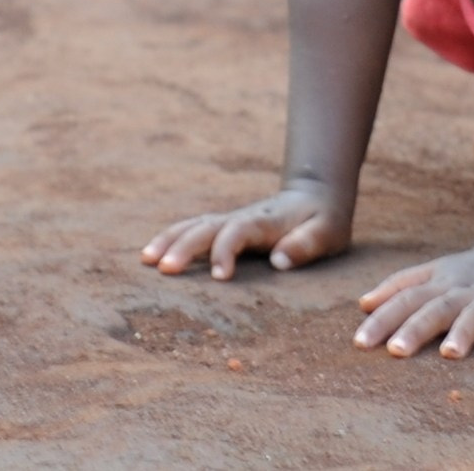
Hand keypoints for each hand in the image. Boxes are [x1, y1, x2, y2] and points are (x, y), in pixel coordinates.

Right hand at [139, 182, 349, 279]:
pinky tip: (151, 255)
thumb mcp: (328, 233)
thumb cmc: (323, 221)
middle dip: (184, 246)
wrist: (315, 196)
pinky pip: (192, 229)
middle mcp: (242, 218)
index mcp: (265, 221)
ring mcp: (229, 220)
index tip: (218, 276)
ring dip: (169, 240)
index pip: (238, 231)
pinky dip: (170, 238)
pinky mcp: (223, 226)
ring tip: (145, 259)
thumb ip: (306, 245)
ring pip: (193, 225)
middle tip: (164, 270)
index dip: (226, 250)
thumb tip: (278, 261)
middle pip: (206, 227)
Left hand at [354, 242, 473, 357]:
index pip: (404, 300)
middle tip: (396, 351)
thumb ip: (398, 286)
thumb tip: (363, 303)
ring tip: (451, 353)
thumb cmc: (468, 272)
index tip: (360, 342)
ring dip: (463, 333)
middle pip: (434, 309)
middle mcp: (461, 291)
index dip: (382, 319)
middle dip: (414, 329)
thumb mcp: (431, 272)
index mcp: (438, 284)